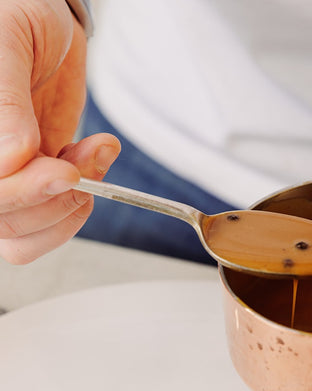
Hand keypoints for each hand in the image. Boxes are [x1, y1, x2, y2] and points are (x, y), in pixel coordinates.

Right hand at [0, 1, 119, 263]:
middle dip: (54, 199)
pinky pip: (50, 223)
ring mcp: (5, 180)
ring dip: (71, 206)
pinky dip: (79, 206)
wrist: (46, 23)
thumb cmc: (16, 17)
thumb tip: (11, 159)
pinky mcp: (34, 182)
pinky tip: (92, 162)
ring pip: (24, 237)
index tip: (64, 171)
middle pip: (4, 223)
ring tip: (91, 157)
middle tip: (84, 161)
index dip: (21, 191)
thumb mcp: (8, 44)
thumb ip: (6, 104)